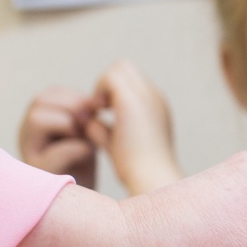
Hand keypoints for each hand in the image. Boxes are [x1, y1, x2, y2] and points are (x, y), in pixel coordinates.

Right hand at [18, 87, 99, 188]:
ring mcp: (28, 153)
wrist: (83, 201)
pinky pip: (54, 153)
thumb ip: (85, 114)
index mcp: (37, 121)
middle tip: (88, 125)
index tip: (93, 112)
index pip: (49, 94)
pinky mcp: (38, 175)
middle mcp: (26, 135)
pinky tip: (88, 153)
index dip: (74, 97)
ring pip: (37, 120)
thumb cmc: (83, 164)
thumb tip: (96, 102)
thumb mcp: (85, 132)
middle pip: (39, 101)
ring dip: (67, 123)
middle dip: (71, 107)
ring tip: (83, 138)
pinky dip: (74, 149)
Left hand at [84, 60, 182, 194]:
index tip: (105, 113)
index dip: (114, 92)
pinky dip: (99, 90)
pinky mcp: (132, 99)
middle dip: (108, 83)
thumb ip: (104, 130)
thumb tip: (88, 121)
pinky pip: (109, 77)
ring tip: (98, 109)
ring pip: (119, 68)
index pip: (133, 82)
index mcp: (158, 108)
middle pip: (127, 68)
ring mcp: (147, 95)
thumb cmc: (137, 170)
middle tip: (100, 108)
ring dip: (104, 85)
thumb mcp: (119, 145)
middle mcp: (156, 97)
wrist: (150, 177)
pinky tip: (97, 110)